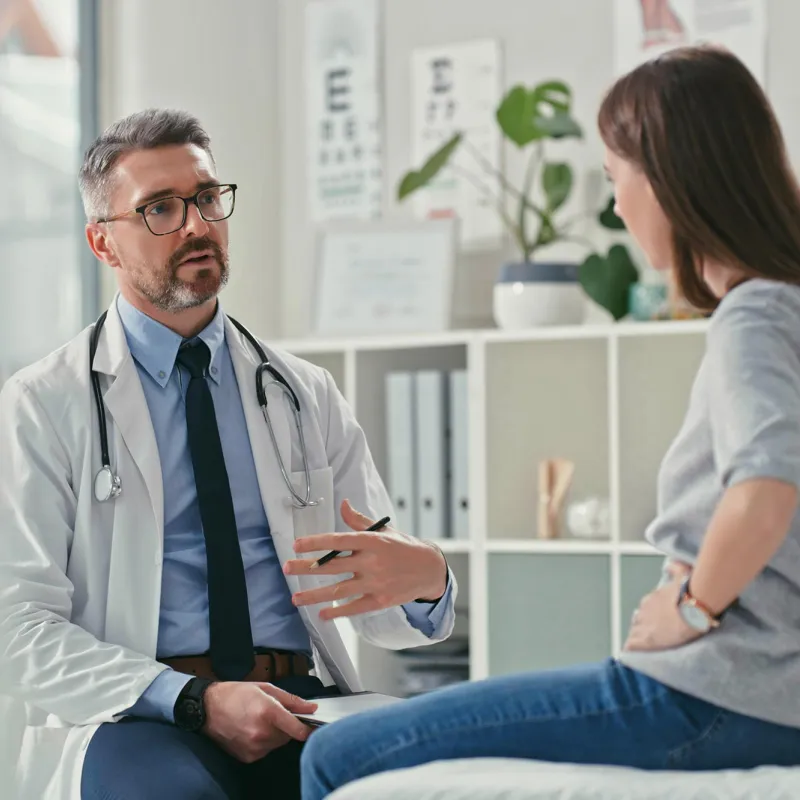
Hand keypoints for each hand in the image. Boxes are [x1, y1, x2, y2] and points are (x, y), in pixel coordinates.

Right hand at [203, 681, 316, 762]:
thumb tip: (310, 707)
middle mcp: (261, 733)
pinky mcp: (248, 757)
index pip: (297, 729)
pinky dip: (264, 742)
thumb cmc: (235, 694)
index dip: (308, 728)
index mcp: (268, 712)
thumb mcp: (265, 688)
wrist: (207, 708)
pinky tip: (252, 730)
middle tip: (274, 713)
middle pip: (288, 736)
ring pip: (277, 743)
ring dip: (276, 734)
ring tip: (260, 720)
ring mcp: (254, 747)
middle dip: (287, 725)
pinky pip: (265, 750)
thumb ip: (291, 700)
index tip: (312, 726)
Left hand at [283, 500, 447, 619]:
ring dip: (314, 595)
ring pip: (339, 590)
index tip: (296, 545)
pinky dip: (337, 612)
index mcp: (372, 541)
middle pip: (332, 566)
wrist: (429, 569)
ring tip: (295, 598)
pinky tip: (321, 614)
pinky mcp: (380, 600)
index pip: (338, 541)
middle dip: (306, 568)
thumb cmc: (403, 547)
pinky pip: (354, 607)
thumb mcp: (384, 530)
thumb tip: (343, 505)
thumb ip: (359, 521)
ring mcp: (376, 582)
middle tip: (286, 568)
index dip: (316, 543)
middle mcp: (372, 562)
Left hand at [624, 560, 701, 652]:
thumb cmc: (689, 592)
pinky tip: (631, 656)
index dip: (652, 617)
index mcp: (651, 599)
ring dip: (640, 639)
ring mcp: (642, 625)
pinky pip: (631, 646)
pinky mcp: (644, 640)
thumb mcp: (682, 575)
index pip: (647, 610)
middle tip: (656, 636)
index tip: (659, 622)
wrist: (693, 609)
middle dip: (645, 628)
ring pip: (635, 633)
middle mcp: (643, 611)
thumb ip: (675, 569)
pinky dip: (631, 650)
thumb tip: (670, 564)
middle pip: (640, 621)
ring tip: (647, 648)